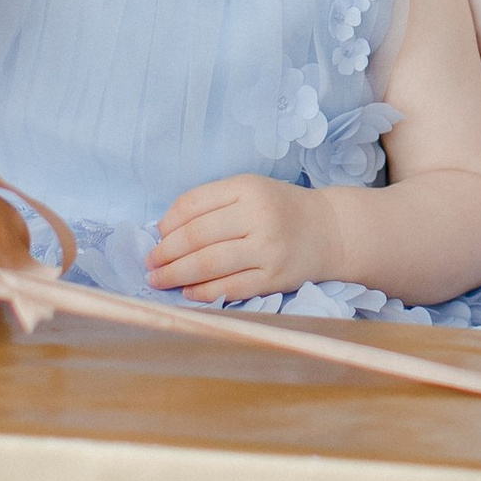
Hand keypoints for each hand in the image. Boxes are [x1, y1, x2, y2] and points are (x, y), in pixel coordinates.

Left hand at [149, 174, 326, 304]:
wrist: (330, 231)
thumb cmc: (281, 209)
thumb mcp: (250, 190)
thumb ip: (211, 203)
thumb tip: (165, 229)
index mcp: (248, 188)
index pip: (194, 204)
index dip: (168, 222)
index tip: (156, 236)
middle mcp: (259, 216)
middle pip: (197, 236)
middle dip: (166, 253)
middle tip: (149, 263)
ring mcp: (268, 249)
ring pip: (210, 264)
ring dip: (177, 274)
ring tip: (158, 280)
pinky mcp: (275, 277)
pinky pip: (231, 287)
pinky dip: (204, 292)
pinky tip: (188, 292)